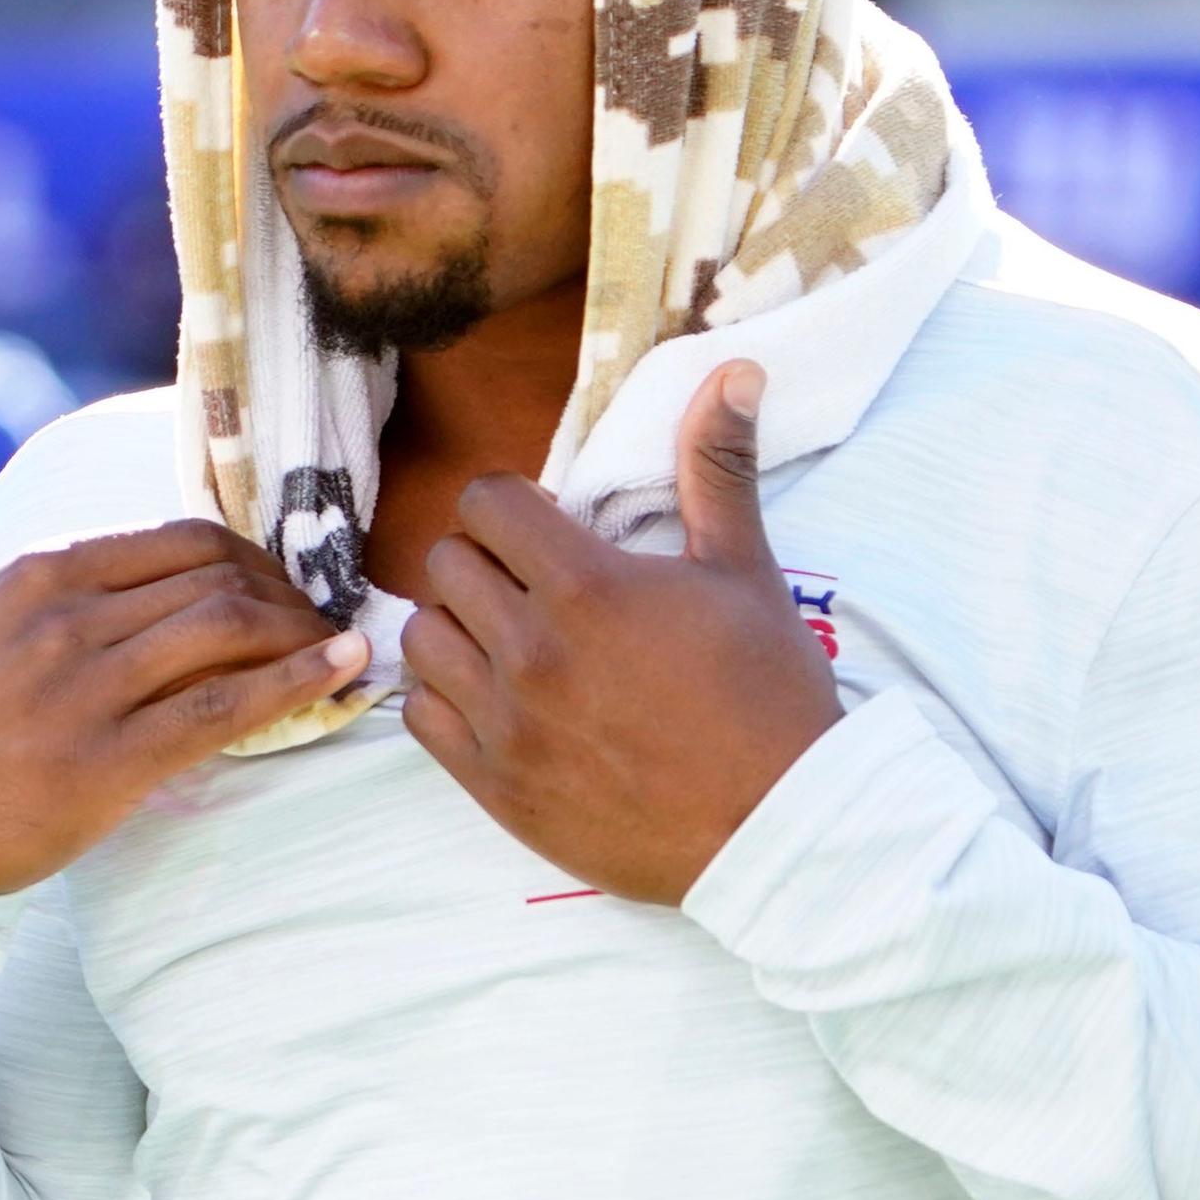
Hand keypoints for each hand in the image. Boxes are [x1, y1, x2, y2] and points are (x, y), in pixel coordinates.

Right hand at [0, 520, 368, 894]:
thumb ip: (53, 590)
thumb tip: (146, 570)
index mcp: (36, 574)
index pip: (179, 538)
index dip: (249, 556)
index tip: (278, 581)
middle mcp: (64, 620)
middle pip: (215, 579)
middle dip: (285, 592)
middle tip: (319, 617)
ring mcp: (85, 691)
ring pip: (228, 629)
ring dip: (302, 631)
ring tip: (336, 644)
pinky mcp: (107, 763)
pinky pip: (224, 708)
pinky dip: (298, 680)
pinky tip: (343, 669)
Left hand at [404, 361, 840, 905]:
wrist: (778, 828)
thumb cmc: (768, 696)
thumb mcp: (745, 572)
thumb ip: (717, 468)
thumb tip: (735, 370)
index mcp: (587, 588)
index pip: (485, 503)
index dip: (512, 505)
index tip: (546, 526)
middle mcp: (531, 652)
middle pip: (446, 564)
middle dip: (485, 558)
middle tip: (532, 580)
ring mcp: (507, 724)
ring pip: (424, 637)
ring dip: (459, 626)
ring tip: (509, 636)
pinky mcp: (496, 786)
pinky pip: (421, 716)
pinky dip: (445, 697)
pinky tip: (495, 695)